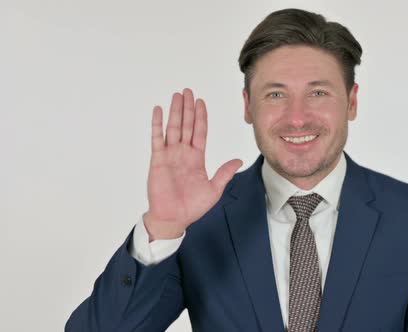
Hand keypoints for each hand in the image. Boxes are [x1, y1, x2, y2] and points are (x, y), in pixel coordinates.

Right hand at [144, 88, 242, 240]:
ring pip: (173, 127)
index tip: (201, 102)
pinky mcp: (157, 160)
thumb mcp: (214, 189)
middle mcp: (183, 153)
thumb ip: (224, 173)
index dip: (201, 116)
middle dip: (188, 108)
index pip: (200, 131)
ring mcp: (170, 155)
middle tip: (188, 91)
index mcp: (197, 158)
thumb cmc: (192, 207)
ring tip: (177, 95)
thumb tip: (238, 160)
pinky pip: (157, 138)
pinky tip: (159, 110)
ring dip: (175, 111)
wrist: (174, 218)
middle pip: (187, 125)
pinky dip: (157, 124)